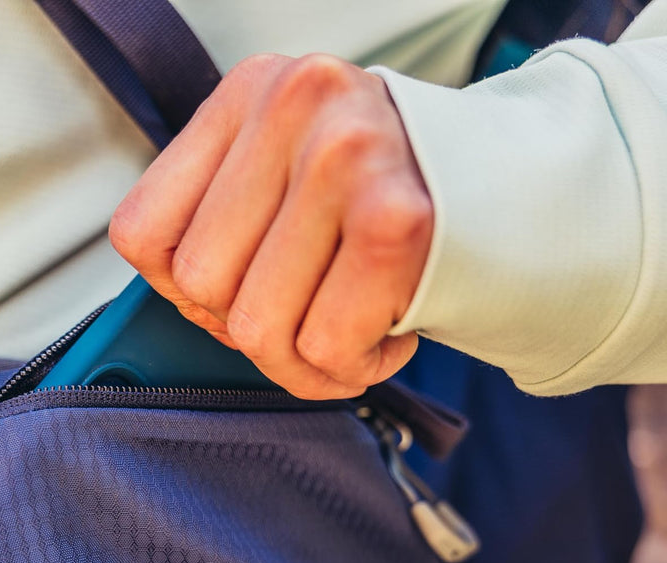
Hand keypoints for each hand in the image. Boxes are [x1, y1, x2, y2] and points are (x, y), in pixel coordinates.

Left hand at [109, 54, 431, 398]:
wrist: (522, 191)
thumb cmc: (389, 198)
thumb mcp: (290, 171)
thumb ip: (222, 217)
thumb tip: (182, 302)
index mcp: (250, 92)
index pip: (143, 234)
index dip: (183, 292)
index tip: (243, 291)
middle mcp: (293, 104)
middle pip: (200, 287)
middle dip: (254, 331)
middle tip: (312, 315)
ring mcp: (346, 156)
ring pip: (257, 328)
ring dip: (306, 362)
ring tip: (351, 327)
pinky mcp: (398, 219)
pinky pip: (324, 347)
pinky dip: (355, 367)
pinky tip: (388, 332)